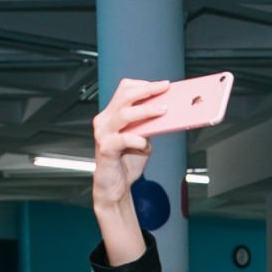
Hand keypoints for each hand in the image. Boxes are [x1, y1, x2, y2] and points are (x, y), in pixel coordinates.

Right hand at [92, 78, 167, 209]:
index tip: (162, 85)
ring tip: (163, 110)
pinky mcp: (105, 148)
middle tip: (165, 88)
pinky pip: (122, 139)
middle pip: (125, 96)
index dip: (144, 85)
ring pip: (124, 113)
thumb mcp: (143, 140)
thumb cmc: (126, 162)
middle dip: (147, 90)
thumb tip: (168, 114)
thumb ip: (149, 127)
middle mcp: (105, 120)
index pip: (125, 90)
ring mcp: (103, 133)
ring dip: (145, 110)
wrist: (114, 186)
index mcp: (113, 115)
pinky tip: (144, 143)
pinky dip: (136, 139)